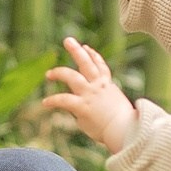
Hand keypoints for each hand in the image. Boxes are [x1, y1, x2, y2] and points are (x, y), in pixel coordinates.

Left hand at [40, 36, 137, 153]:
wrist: (125, 130)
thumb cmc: (123, 124)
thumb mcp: (114, 107)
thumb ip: (101, 103)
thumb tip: (90, 109)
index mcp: (107, 85)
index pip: (100, 66)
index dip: (93, 55)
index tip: (86, 48)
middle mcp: (98, 86)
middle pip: (86, 63)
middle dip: (76, 50)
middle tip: (68, 40)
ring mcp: (89, 94)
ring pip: (71, 76)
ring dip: (59, 72)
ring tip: (48, 74)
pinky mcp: (82, 106)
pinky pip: (63, 100)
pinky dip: (53, 100)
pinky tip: (45, 102)